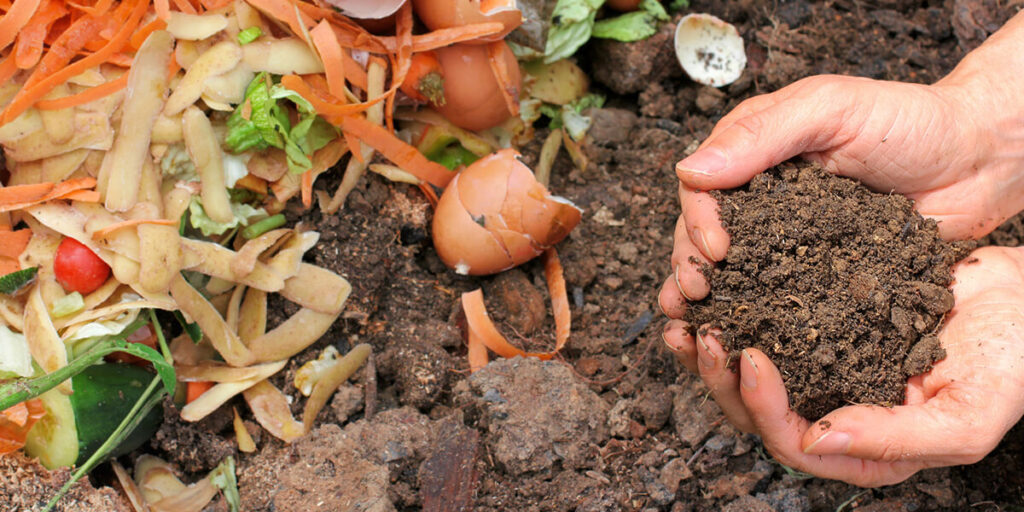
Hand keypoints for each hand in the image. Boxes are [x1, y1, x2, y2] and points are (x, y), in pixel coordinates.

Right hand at [658, 11, 1023, 314]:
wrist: (979, 161)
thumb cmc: (910, 121)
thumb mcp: (831, 109)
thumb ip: (762, 134)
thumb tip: (689, 170)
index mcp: (754, 153)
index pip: (702, 188)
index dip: (697, 220)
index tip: (716, 250)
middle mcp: (762, 198)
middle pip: (704, 234)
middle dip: (691, 266)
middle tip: (696, 296)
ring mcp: (788, 239)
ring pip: (733, 271)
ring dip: (711, 300)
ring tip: (696, 329)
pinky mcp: (818, 275)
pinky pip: (779, 298)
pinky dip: (755, 319)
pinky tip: (741, 341)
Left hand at [663, 246, 1023, 486]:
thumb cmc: (1011, 362)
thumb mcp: (967, 414)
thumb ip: (897, 438)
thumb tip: (817, 439)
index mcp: (866, 449)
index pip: (794, 443)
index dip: (762, 407)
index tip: (749, 356)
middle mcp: (836, 412)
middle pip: (757, 412)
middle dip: (721, 376)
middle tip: (703, 332)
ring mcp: (824, 368)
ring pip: (750, 371)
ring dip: (712, 347)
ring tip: (686, 312)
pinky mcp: (819, 325)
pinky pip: (765, 322)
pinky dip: (735, 308)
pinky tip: (713, 287)